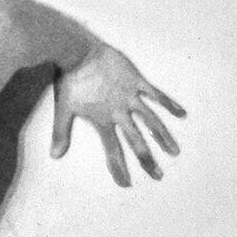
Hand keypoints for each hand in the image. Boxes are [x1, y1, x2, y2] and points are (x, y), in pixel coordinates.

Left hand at [51, 44, 185, 186]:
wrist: (77, 52)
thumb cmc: (69, 80)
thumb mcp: (63, 109)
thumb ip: (61, 133)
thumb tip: (54, 156)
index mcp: (102, 121)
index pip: (112, 151)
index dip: (118, 168)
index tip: (125, 184)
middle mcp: (119, 112)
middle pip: (136, 141)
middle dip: (147, 160)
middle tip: (158, 176)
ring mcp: (130, 96)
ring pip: (151, 121)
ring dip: (163, 137)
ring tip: (174, 152)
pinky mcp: (137, 80)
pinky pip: (157, 94)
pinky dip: (170, 104)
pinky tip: (182, 114)